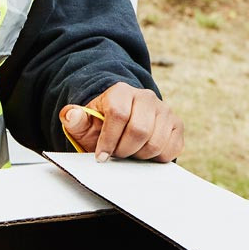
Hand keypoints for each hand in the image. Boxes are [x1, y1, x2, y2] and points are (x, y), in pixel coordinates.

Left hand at [61, 83, 182, 163]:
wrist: (122, 124)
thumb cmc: (101, 125)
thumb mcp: (84, 123)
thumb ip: (74, 119)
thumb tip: (71, 115)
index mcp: (121, 91)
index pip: (118, 115)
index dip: (109, 140)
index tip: (101, 156)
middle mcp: (146, 97)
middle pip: (140, 130)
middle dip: (124, 150)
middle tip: (117, 154)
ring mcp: (165, 110)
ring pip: (156, 142)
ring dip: (139, 155)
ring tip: (129, 152)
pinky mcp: (177, 125)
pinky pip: (171, 148)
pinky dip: (156, 157)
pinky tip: (144, 152)